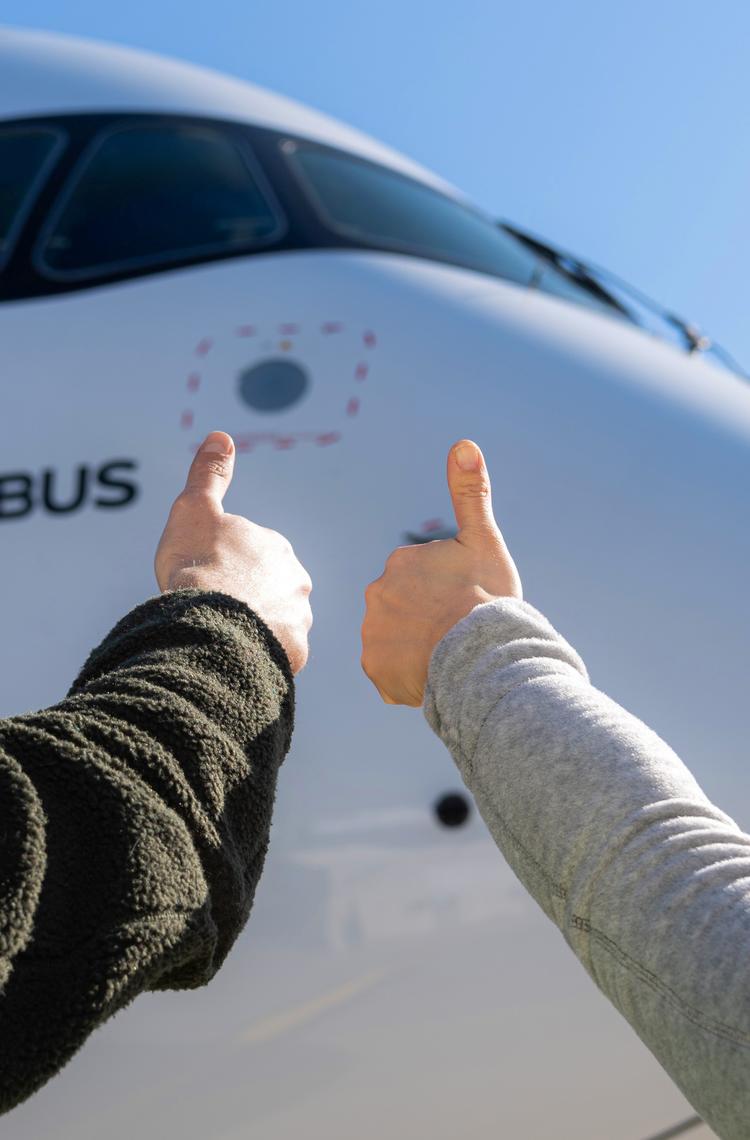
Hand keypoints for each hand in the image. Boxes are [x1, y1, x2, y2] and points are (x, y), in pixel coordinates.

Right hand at [155, 432, 312, 672]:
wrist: (212, 623)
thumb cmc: (197, 567)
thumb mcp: (194, 511)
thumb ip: (209, 476)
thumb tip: (221, 436)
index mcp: (275, 545)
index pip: (250, 557)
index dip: (222, 569)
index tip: (203, 580)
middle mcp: (297, 579)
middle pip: (268, 590)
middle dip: (246, 599)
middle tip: (213, 610)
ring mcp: (299, 618)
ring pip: (275, 623)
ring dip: (256, 629)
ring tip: (224, 637)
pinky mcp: (295, 652)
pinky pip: (277, 653)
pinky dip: (261, 655)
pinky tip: (236, 656)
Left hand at [361, 439, 520, 705]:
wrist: (483, 657)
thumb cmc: (487, 599)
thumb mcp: (483, 541)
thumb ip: (470, 493)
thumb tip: (462, 443)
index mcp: (401, 561)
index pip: (422, 580)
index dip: (448, 593)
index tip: (465, 603)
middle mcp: (377, 593)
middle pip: (406, 609)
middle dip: (428, 621)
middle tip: (457, 632)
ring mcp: (373, 633)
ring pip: (397, 641)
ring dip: (416, 649)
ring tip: (448, 656)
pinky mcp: (375, 669)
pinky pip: (389, 673)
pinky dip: (407, 677)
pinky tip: (434, 675)